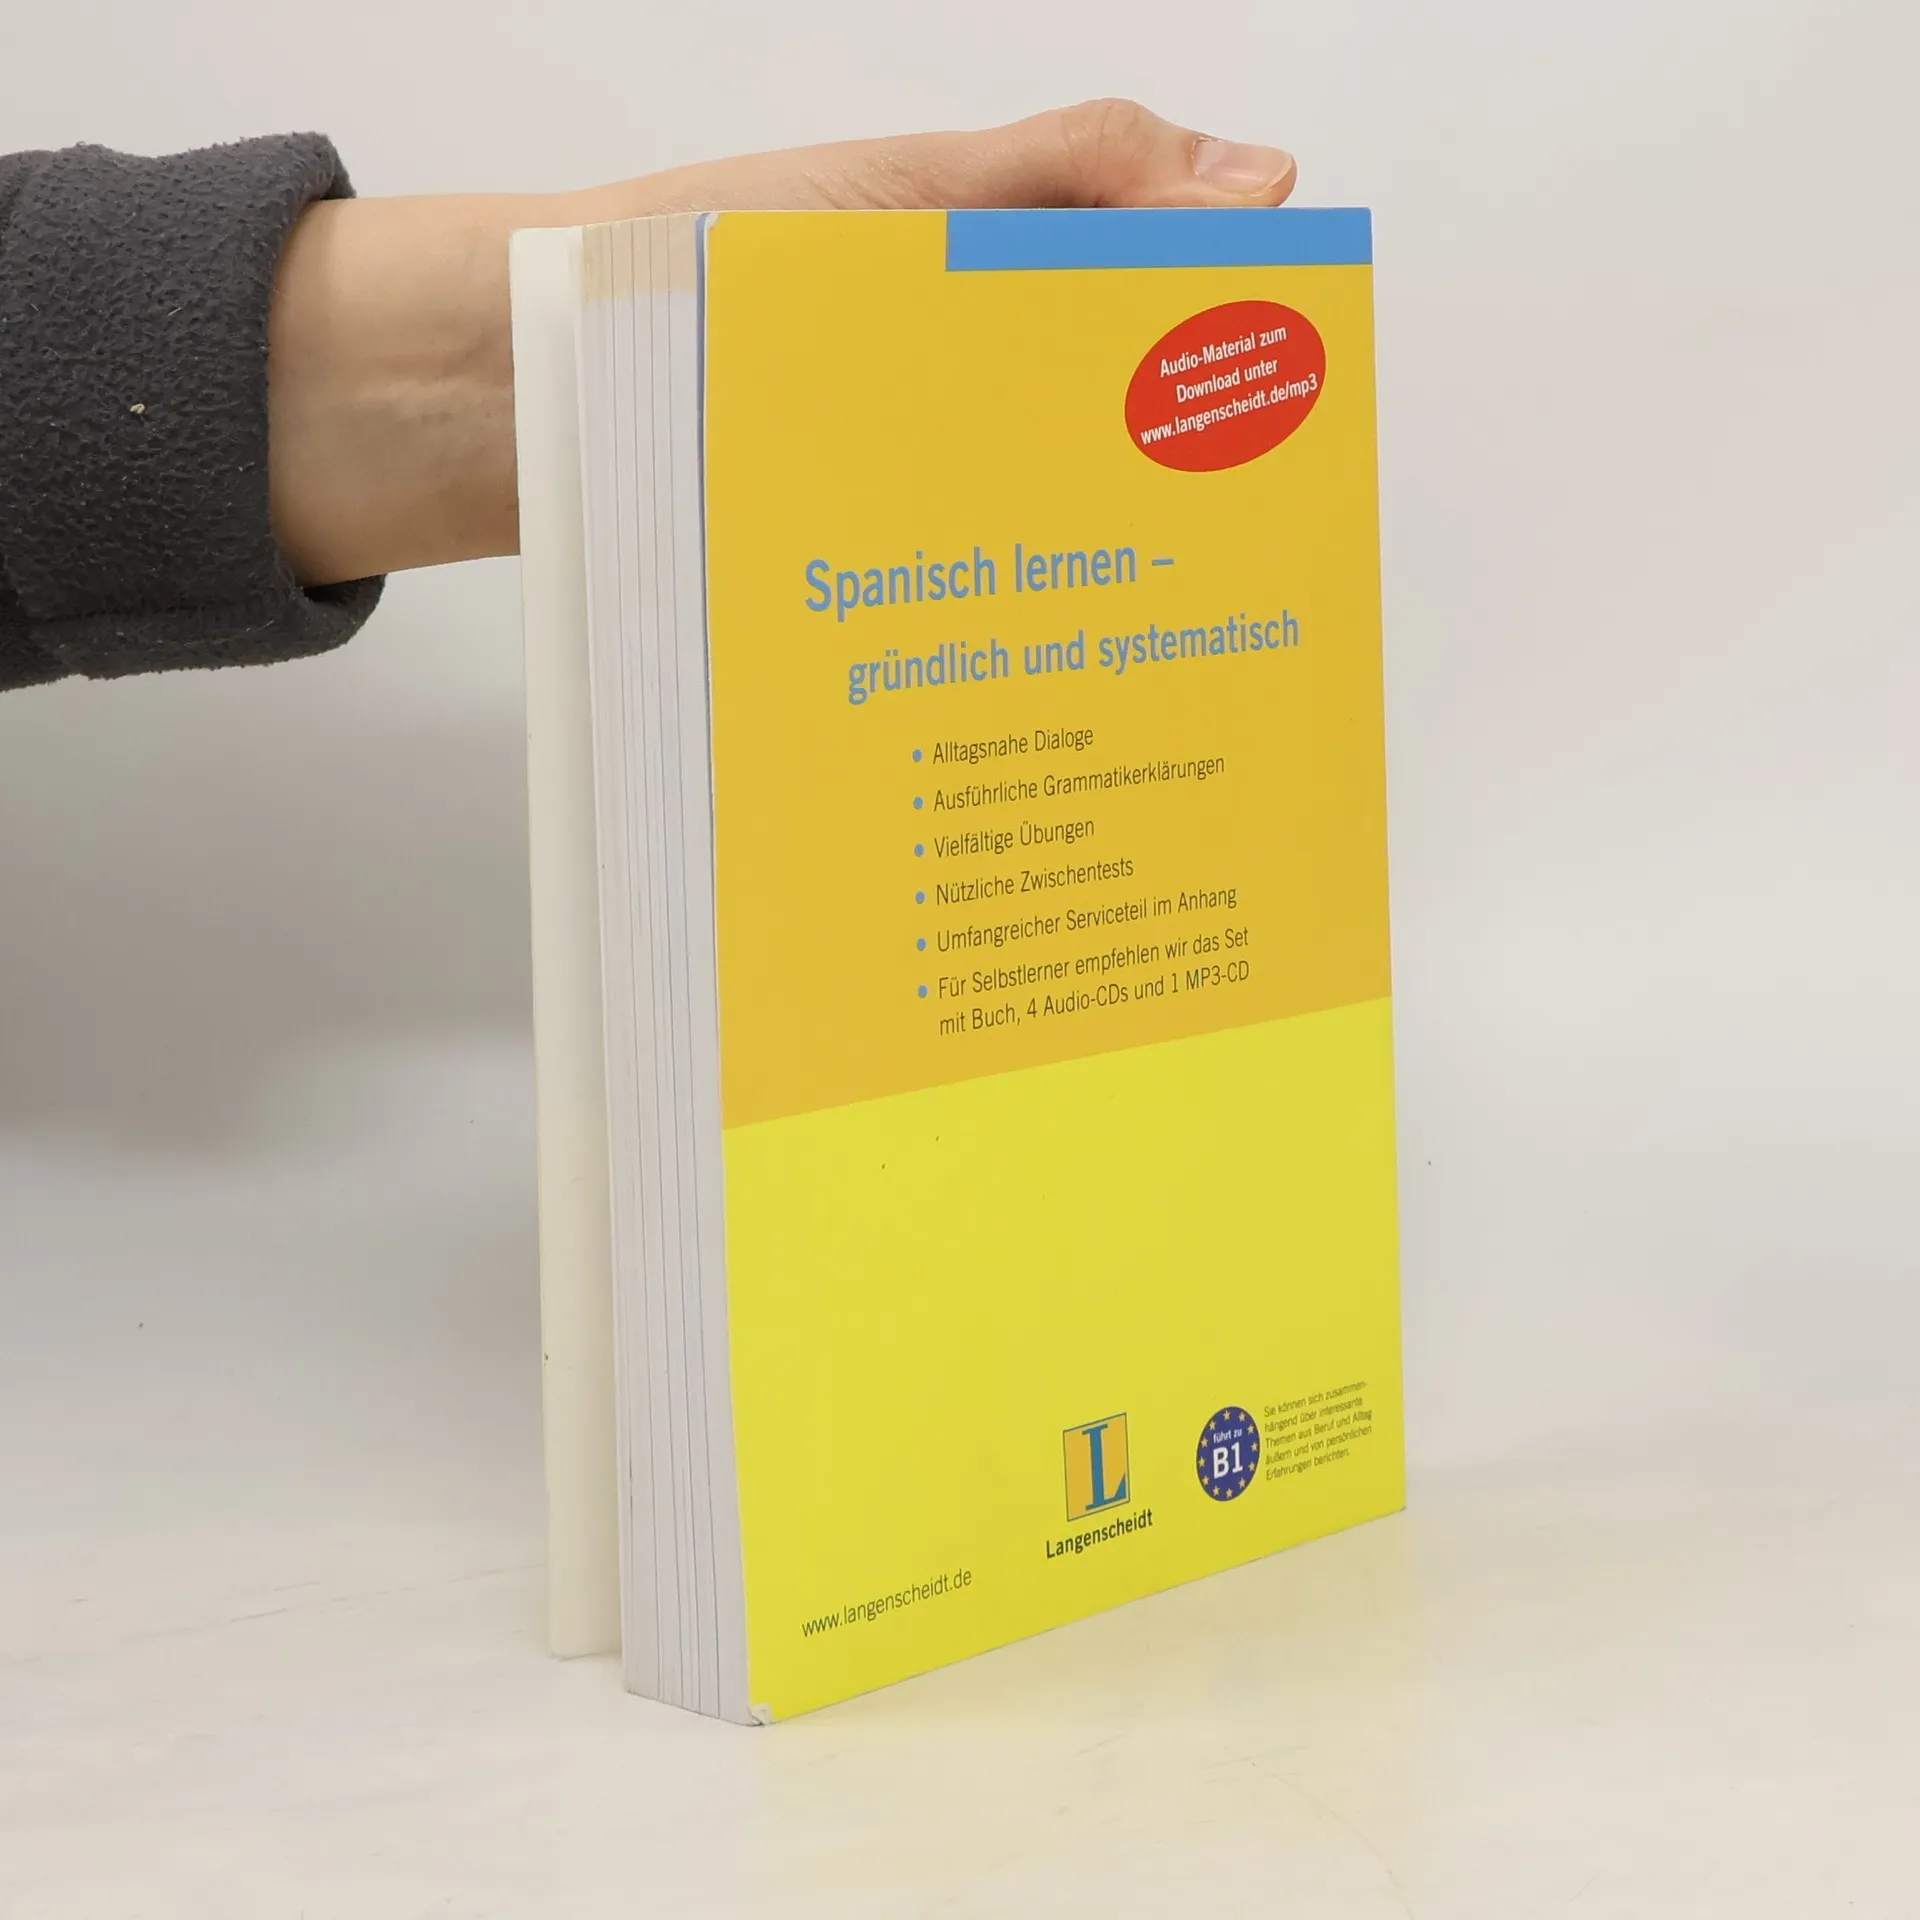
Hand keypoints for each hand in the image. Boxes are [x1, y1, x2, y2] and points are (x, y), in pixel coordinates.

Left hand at [267, 101, 1297, 586]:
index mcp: (982, 276)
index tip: (1287, 409)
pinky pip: (944, 570)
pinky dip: (991, 597)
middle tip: (1232, 553)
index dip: (1221, 350)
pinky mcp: (850, 548)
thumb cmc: (694, 264)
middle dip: (1163, 484)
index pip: (1140, 306)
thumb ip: (1070, 176)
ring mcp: (899, 466)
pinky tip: (1035, 645)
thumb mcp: (897, 196)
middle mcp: (950, 378)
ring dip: (1080, 558)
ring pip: (1025, 512)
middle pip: (1093, 428)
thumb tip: (1257, 183)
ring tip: (1154, 622)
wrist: (512, 385)